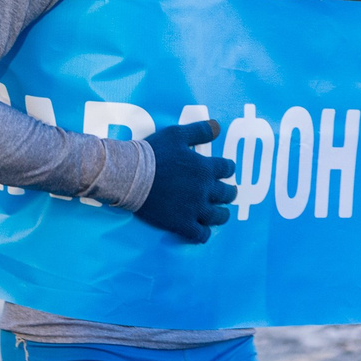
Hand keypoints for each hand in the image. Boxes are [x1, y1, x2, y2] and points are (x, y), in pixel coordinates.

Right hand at [133, 120, 235, 243]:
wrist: (130, 176)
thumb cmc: (153, 153)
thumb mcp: (177, 134)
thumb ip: (199, 130)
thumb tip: (218, 126)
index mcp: (204, 168)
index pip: (227, 168)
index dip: (228, 168)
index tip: (227, 170)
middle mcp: (204, 190)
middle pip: (227, 193)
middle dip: (230, 192)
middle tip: (229, 193)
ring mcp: (194, 209)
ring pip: (217, 216)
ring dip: (222, 214)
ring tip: (222, 214)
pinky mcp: (182, 224)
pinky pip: (200, 234)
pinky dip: (204, 234)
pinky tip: (203, 232)